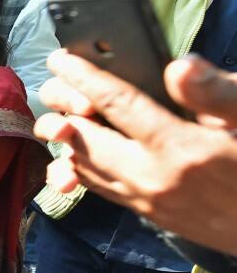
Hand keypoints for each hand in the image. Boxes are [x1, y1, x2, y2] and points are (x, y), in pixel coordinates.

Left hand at [35, 50, 236, 255]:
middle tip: (55, 83)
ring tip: (60, 112)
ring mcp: (147, 201)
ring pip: (84, 167)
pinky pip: (99, 188)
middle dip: (63, 108)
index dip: (83, 77)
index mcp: (179, 148)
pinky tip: (79, 151)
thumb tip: (178, 67)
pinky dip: (80, 166)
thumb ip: (216, 94)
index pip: (116, 104)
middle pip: (85, 138)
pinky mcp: (150, 215)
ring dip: (67, 139)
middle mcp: (152, 177)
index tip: (61, 58)